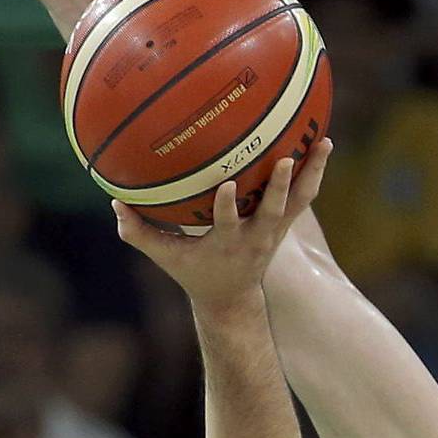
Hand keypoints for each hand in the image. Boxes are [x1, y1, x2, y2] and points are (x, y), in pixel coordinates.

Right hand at [113, 148, 332, 311]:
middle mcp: (256, 236)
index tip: (228, 184)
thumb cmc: (194, 271)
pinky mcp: (286, 223)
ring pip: (299, 200)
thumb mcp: (166, 257)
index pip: (227, 223)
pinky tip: (321, 140)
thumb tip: (114, 203)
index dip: (228, 206)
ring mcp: (275, 230)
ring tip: (323, 141)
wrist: (231, 297)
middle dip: (278, 187)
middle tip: (284, 159)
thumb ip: (139, 233)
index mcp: (227, 243)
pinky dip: (314, 169)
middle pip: (272, 210)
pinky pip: (305, 194)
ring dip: (312, 171)